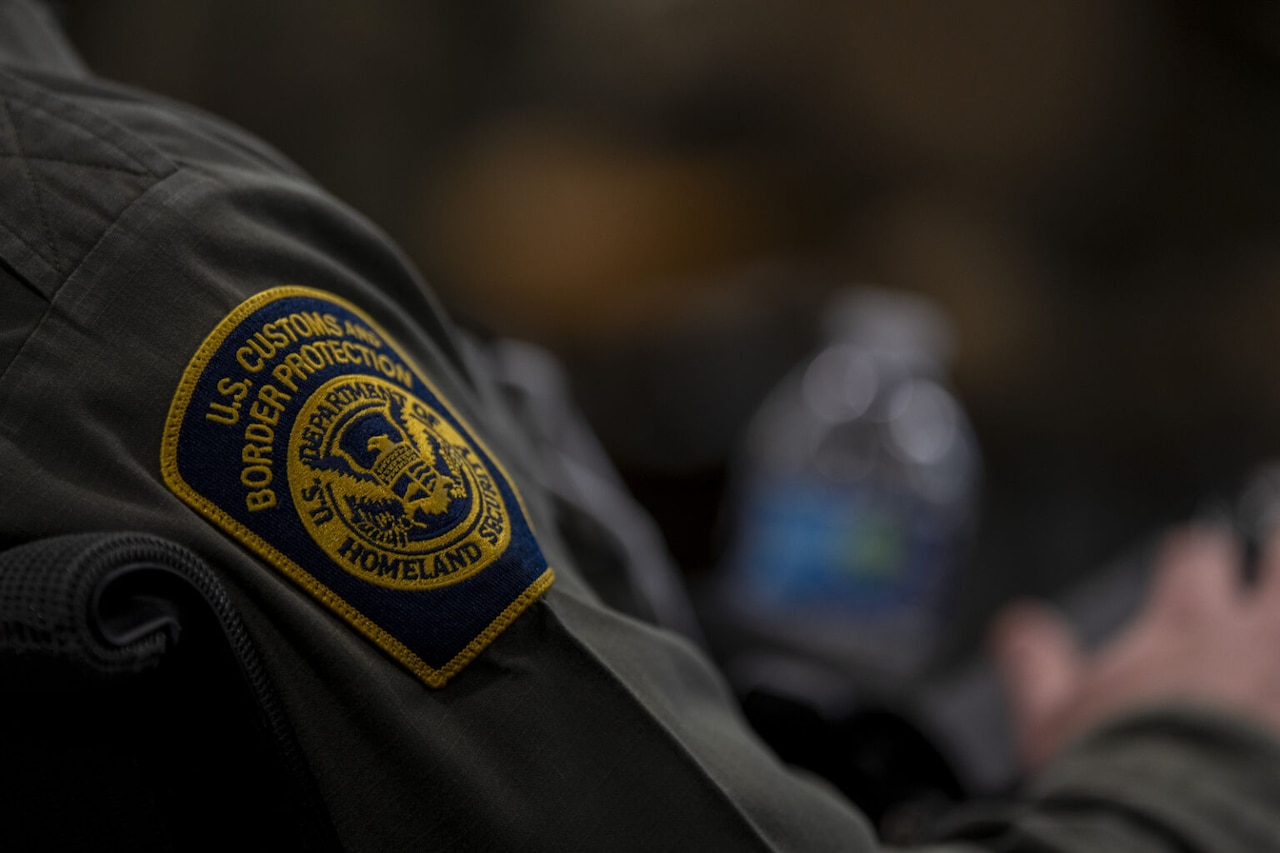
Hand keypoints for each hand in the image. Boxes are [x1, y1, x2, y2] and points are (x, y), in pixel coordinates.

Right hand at [990, 524, 1279, 770]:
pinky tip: (1279, 700)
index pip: (1197, 554)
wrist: (1184, 835)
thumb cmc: (1119, 776)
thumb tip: (1015, 624)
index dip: (1197, 555)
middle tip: (1271, 560)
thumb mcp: (1051, 721)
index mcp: (1184, 626)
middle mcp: (1253, 638)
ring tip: (1275, 620)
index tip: (1196, 559)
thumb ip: (1034, 663)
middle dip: (1274, 553)